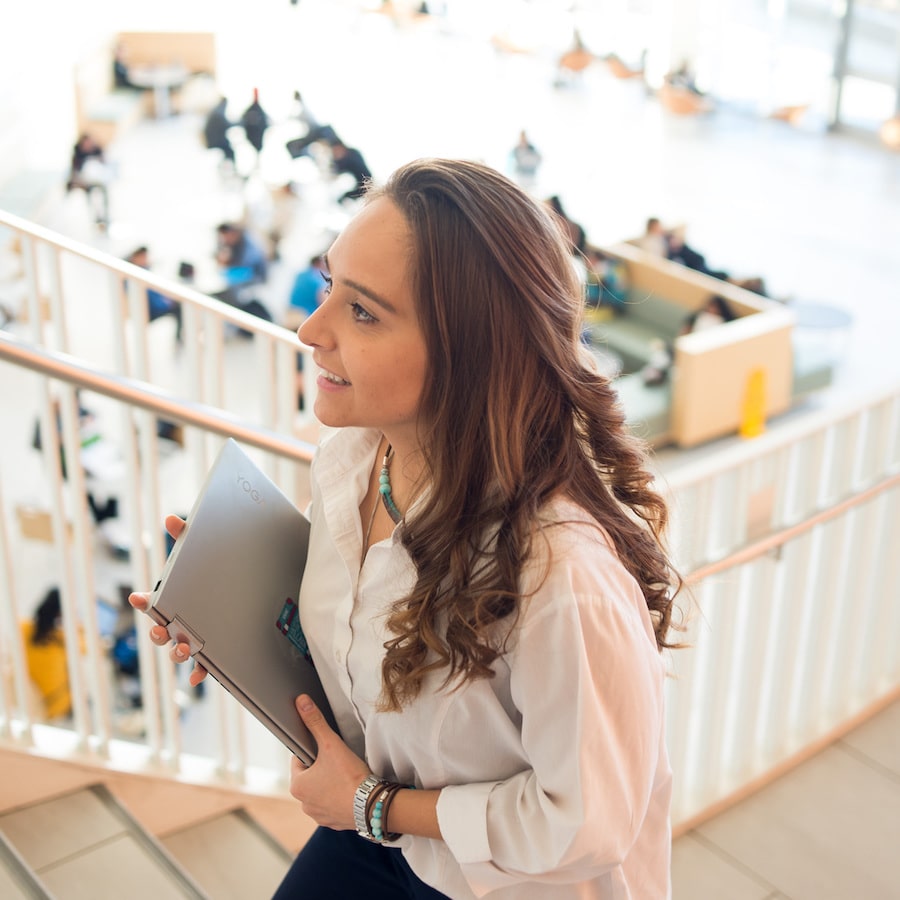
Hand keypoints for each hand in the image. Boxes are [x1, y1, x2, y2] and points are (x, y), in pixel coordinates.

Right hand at [127, 515, 207, 685]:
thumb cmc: (222, 571)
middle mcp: (184, 621)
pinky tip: (196, 677)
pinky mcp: (215, 652)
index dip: (144, 602)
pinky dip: (197, 673)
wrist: (259, 586)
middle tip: (162, 631)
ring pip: (179, 650)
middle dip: (159, 633)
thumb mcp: (205, 554)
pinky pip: (203, 667)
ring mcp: (197, 638)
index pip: (154, 602)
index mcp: (179, 598)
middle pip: (162, 631)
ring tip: (183, 649)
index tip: (138, 598)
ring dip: (177, 652)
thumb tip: (170, 519)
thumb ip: (187, 537)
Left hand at [288, 694, 369, 830]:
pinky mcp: (332, 822)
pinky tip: (350, 790)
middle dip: (321, 768)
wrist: (372, 805)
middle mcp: (303, 804)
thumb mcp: (331, 744)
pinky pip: (332, 805)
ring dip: (329, 784)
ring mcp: (318, 815)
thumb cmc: (349, 776)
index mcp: (297, 786)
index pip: (298, 760)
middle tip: (338, 762)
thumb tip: (301, 703)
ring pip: (320, 791)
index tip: (326, 749)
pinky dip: (338, 797)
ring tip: (345, 776)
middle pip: (309, 776)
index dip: (312, 750)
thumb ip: (315, 722)